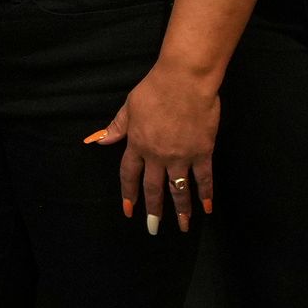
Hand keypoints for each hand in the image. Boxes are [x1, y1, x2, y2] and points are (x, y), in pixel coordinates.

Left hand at [87, 57, 218, 229]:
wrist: (185, 79)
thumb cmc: (155, 87)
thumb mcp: (130, 106)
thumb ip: (117, 126)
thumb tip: (99, 141)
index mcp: (138, 144)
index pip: (130, 175)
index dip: (129, 193)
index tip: (129, 209)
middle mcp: (157, 155)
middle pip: (153, 188)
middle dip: (153, 210)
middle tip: (153, 228)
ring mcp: (181, 155)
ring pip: (179, 188)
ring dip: (181, 210)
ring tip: (184, 227)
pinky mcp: (202, 151)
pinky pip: (204, 177)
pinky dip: (206, 193)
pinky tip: (207, 208)